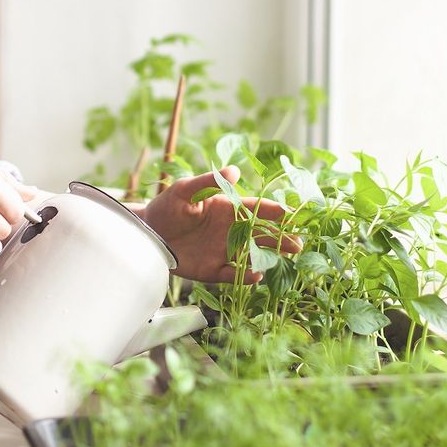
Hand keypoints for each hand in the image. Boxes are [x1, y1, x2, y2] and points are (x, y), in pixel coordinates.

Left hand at [139, 166, 300, 283]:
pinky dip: (245, 276)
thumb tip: (235, 171)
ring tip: (289, 257)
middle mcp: (229, 230)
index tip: (289, 213)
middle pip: (261, 233)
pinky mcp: (211, 269)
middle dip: (281, 237)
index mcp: (226, 209)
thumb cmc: (165, 207)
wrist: (146, 234)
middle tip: (300, 243)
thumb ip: (208, 181)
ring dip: (271, 255)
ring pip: (253, 254)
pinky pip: (232, 274)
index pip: (255, 209)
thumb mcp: (184, 190)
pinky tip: (256, 275)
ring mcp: (222, 250)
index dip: (273, 211)